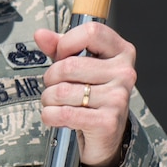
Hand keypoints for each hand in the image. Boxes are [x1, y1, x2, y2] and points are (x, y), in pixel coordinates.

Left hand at [33, 20, 136, 166]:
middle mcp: (125, 73)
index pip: (92, 32)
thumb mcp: (77, 66)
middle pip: (69, 65)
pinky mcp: (108, 122)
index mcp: (122, 52)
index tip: (61, 55)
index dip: (66, 43)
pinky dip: (50, 116)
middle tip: (55, 87)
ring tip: (57, 104)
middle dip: (50, 78)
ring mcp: (118, 98)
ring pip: (62, 91)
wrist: (105, 135)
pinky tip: (55, 117)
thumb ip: (59, 48)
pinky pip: (63, 113)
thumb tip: (41, 34)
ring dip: (48, 99)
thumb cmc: (91, 94)